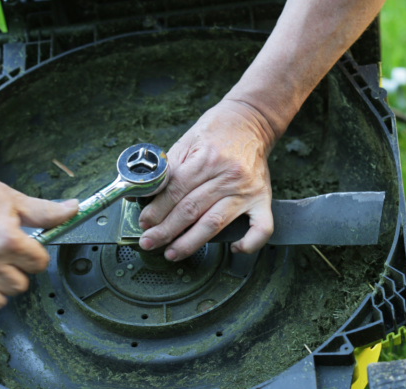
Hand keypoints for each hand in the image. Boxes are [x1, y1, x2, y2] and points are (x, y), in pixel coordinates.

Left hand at [138, 99, 278, 260]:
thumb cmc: (216, 131)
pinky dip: (250, 243)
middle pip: (191, 210)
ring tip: (173, 252)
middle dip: (166, 230)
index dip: (157, 210)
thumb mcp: (186, 141)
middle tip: (150, 242)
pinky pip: (262, 227)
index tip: (145, 222)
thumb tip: (142, 193)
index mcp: (206, 159)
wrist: (251, 120)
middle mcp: (228, 176)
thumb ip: (167, 169)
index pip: (175, 191)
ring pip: (215, 223)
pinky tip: (235, 249)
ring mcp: (246, 190)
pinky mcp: (263, 198)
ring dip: (191, 242)